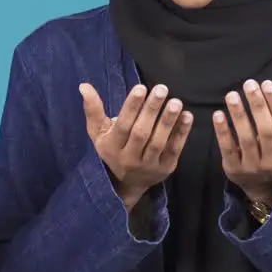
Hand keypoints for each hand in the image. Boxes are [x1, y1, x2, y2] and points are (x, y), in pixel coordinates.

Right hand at [80, 83, 192, 209]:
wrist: (126, 185)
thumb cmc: (112, 150)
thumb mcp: (98, 133)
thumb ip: (93, 109)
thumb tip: (84, 86)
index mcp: (111, 148)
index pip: (122, 126)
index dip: (131, 107)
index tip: (141, 88)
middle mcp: (129, 159)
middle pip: (141, 133)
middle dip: (151, 110)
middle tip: (161, 89)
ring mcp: (148, 166)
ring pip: (158, 142)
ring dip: (168, 121)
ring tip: (175, 102)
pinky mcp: (165, 169)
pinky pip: (174, 150)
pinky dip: (182, 133)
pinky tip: (187, 116)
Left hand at [214, 79, 271, 204]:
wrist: (260, 184)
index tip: (266, 83)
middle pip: (267, 131)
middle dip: (258, 106)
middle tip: (249, 84)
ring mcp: (253, 166)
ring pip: (247, 139)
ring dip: (239, 115)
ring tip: (232, 95)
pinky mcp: (234, 169)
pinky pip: (228, 149)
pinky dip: (223, 131)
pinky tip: (218, 114)